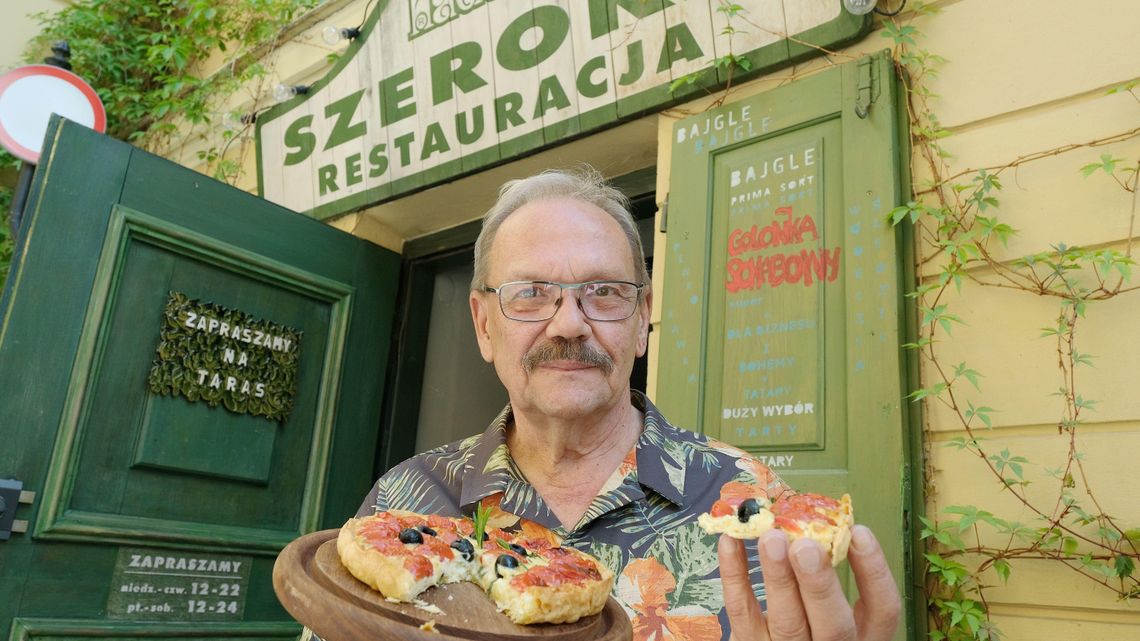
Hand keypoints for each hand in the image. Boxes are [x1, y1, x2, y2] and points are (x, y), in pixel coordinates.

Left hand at [718, 525, 900, 640]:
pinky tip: (730, 542)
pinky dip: (734, 575)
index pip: (882, 609)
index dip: (874, 571)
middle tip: (806, 545)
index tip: (858, 531)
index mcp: (861, 634)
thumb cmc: (806, 624)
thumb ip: (828, 577)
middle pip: (834, 624)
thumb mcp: (829, 610)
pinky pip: (742, 612)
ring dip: (779, 577)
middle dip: (819, 583)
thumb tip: (813, 523)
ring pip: (788, 622)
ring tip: (770, 538)